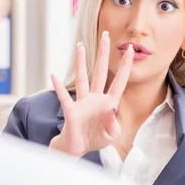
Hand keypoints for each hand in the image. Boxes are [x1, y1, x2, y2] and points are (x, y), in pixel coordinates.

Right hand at [49, 31, 133, 155]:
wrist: (78, 148)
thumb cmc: (96, 139)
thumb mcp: (111, 135)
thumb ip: (113, 124)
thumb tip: (111, 109)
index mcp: (109, 103)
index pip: (119, 81)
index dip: (125, 66)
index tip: (130, 50)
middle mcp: (96, 98)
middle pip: (100, 72)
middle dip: (103, 54)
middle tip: (105, 36)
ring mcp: (82, 103)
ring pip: (82, 78)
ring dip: (80, 62)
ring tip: (79, 46)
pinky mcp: (71, 111)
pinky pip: (64, 97)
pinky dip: (58, 87)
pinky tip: (54, 76)